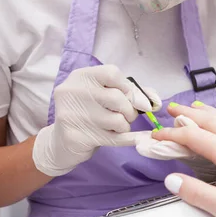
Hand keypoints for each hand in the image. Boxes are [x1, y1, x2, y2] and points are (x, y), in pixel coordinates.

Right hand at [33, 65, 161, 176]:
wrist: (61, 143)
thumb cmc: (88, 114)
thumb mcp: (102, 96)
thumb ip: (128, 92)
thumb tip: (154, 101)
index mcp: (81, 76)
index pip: (112, 73)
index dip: (128, 87)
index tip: (131, 98)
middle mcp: (73, 92)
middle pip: (117, 98)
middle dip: (130, 110)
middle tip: (127, 117)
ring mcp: (73, 115)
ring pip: (118, 120)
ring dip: (125, 126)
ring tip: (117, 127)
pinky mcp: (76, 137)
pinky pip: (115, 138)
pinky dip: (128, 139)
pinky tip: (130, 138)